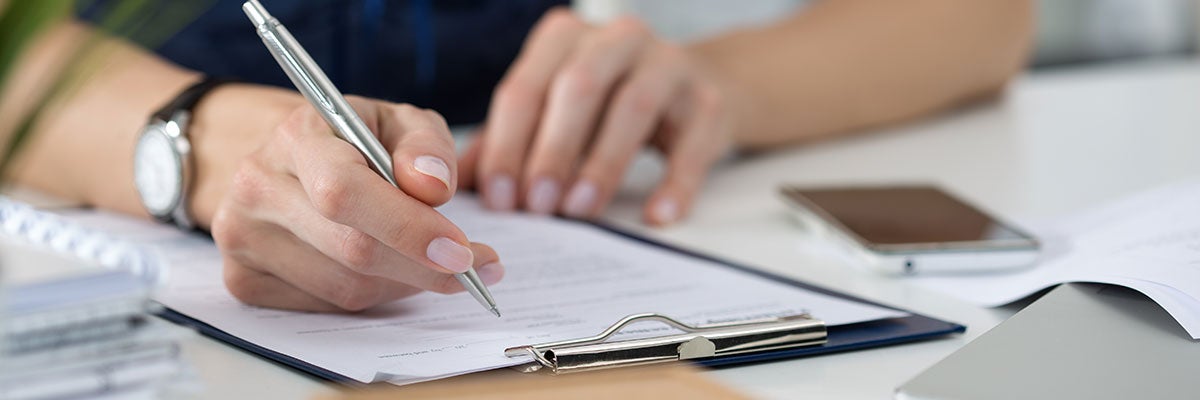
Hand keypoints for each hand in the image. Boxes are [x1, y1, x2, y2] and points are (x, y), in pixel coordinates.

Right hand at [208, 96, 502, 311]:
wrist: (289, 161)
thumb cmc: (354, 141)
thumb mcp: (398, 123)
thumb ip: (425, 146)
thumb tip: (433, 187)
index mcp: (296, 136)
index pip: (345, 191)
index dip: (408, 227)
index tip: (461, 251)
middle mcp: (258, 186)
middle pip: (350, 249)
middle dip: (423, 266)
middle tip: (473, 268)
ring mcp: (242, 237)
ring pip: (345, 287)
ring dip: (403, 283)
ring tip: (431, 263)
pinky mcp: (244, 279)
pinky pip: (327, 307)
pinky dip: (373, 295)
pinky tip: (387, 271)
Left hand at [460, 8, 736, 225]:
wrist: (695, 90)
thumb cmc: (607, 107)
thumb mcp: (552, 114)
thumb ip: (504, 144)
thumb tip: (449, 185)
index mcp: (565, 38)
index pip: (525, 86)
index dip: (508, 143)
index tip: (500, 198)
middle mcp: (617, 39)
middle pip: (578, 87)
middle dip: (553, 149)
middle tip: (537, 206)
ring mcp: (669, 64)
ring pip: (633, 106)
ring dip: (603, 162)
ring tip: (581, 209)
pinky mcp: (709, 100)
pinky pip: (693, 142)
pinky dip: (675, 182)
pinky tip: (656, 216)